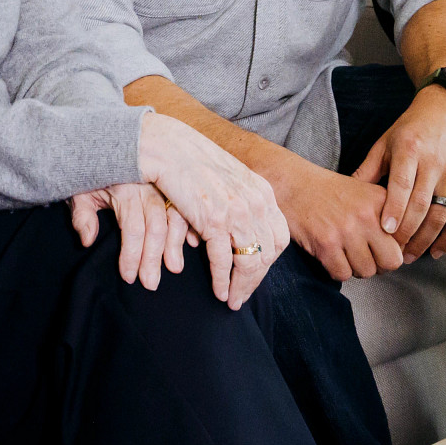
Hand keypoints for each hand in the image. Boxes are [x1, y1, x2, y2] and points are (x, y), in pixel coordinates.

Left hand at [70, 183, 193, 288]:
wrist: (101, 145)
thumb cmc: (90, 174)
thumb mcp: (79, 191)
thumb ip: (81, 215)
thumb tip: (88, 240)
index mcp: (125, 190)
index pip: (132, 229)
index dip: (132, 255)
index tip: (129, 277)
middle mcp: (147, 187)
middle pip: (156, 227)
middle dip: (153, 257)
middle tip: (151, 283)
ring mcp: (162, 185)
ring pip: (176, 216)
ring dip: (176, 244)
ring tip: (174, 267)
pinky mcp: (172, 183)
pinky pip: (186, 204)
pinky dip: (191, 224)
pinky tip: (192, 241)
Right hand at [137, 112, 287, 309]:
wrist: (166, 145)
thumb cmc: (192, 161)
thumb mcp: (229, 177)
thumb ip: (243, 199)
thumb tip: (244, 230)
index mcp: (262, 191)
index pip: (279, 237)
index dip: (268, 261)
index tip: (255, 274)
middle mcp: (255, 202)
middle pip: (268, 254)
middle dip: (256, 280)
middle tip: (243, 295)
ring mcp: (236, 211)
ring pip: (251, 262)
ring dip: (242, 286)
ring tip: (232, 299)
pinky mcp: (213, 219)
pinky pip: (223, 261)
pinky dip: (222, 280)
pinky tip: (218, 290)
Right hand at [274, 160, 404, 281]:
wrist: (292, 183)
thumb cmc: (328, 191)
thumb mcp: (364, 193)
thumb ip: (387, 215)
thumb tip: (403, 249)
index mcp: (380, 201)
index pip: (403, 243)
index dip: (391, 249)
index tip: (379, 247)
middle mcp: (366, 215)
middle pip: (391, 262)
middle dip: (378, 265)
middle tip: (365, 256)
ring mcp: (346, 230)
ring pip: (366, 272)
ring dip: (355, 268)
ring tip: (344, 253)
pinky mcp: (325, 243)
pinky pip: (342, 274)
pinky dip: (336, 270)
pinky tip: (330, 255)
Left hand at [351, 87, 445, 260]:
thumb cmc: (410, 128)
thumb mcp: (385, 142)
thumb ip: (368, 169)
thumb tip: (346, 193)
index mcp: (410, 149)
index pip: (402, 184)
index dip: (394, 209)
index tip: (384, 231)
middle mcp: (434, 162)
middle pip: (421, 205)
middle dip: (407, 232)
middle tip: (394, 252)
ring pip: (441, 214)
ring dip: (426, 239)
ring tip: (410, 255)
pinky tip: (436, 251)